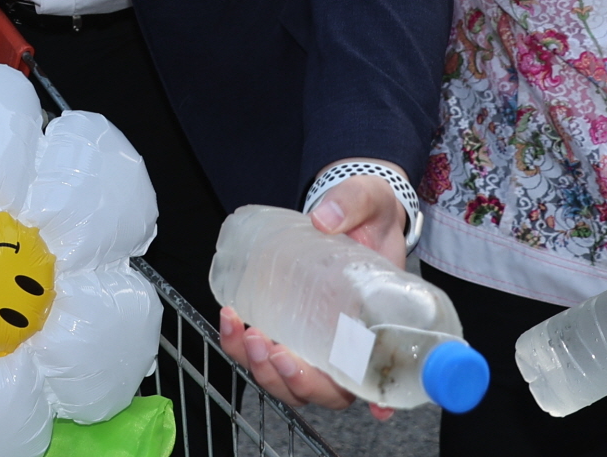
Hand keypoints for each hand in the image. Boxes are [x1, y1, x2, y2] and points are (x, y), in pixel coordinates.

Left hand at [216, 175, 409, 414]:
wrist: (349, 207)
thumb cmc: (371, 214)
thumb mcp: (369, 199)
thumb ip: (351, 204)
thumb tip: (324, 218)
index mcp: (376, 323)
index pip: (373, 374)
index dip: (368, 397)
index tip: (367, 405)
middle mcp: (343, 341)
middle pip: (322, 389)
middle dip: (294, 381)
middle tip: (275, 351)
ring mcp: (312, 337)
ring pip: (286, 378)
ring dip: (262, 369)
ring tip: (245, 334)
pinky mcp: (285, 323)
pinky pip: (261, 350)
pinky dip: (240, 344)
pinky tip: (229, 319)